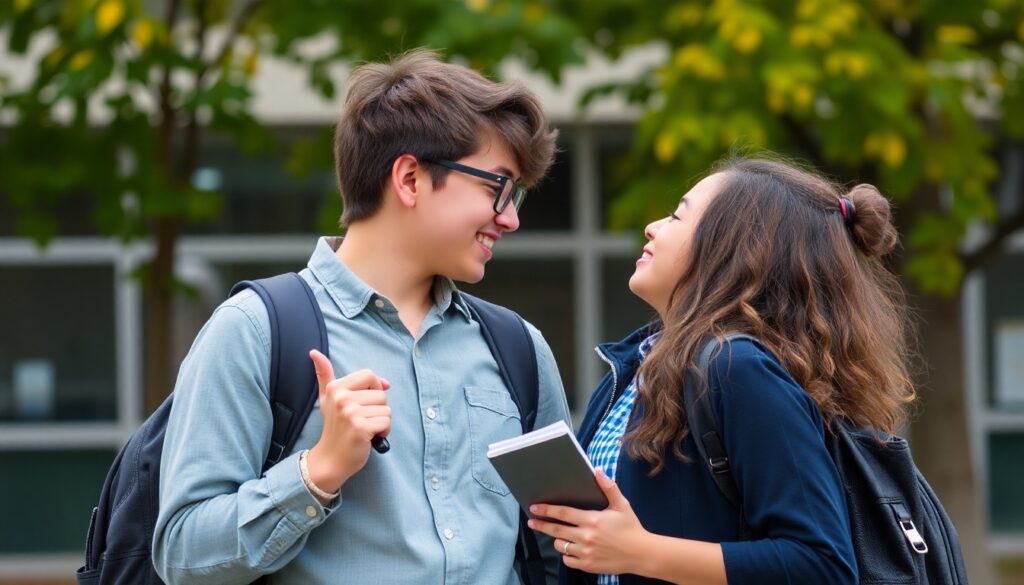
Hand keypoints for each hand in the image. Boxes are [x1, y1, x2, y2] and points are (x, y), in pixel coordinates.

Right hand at [306, 349, 390, 492]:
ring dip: (381, 421)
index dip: (374, 389)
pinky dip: (383, 432)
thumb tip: (314, 352)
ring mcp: (350, 413)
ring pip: (386, 409)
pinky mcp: (360, 428)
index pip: (370, 375)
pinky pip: (386, 422)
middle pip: (381, 394)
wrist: (331, 458)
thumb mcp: (327, 398)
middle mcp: (341, 397)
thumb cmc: (334, 427)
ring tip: (365, 429)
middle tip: (362, 420)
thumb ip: (324, 374)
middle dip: (378, 409)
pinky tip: (369, 437)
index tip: (367, 401)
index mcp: (335, 387)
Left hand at [527, 470, 650, 575]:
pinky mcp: (588, 565)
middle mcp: (586, 537)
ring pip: (561, 546)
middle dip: (541, 525)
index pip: (563, 513)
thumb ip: (609, 487)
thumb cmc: (631, 528)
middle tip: (531, 521)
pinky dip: (567, 554)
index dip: (546, 510)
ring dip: (557, 540)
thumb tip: (597, 471)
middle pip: (556, 530)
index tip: (534, 508)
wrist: (642, 554)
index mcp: (592, 520)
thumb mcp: (622, 505)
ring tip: (559, 535)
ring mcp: (586, 553)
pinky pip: (568, 560)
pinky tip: (570, 549)